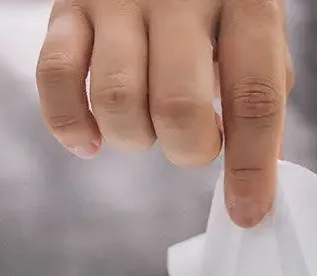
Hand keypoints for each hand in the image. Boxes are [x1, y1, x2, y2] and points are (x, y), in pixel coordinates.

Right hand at [37, 0, 291, 226]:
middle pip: (178, 108)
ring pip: (117, 102)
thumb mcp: (256, 33)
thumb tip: (259, 180)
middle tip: (190, 141)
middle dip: (186, 150)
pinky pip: (56, 79)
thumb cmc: (215, 0)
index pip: (254, 99)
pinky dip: (70, 125)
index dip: (251, 168)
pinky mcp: (69, 5)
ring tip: (146, 123)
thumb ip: (260, 97)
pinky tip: (90, 140)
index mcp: (245, 2)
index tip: (247, 213)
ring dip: (133, 139)